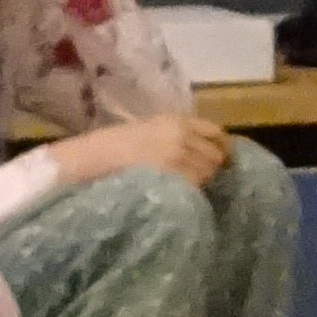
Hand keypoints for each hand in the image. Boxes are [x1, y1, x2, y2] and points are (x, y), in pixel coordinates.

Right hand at [58, 113, 230, 192]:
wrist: (93, 159)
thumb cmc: (114, 146)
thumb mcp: (149, 130)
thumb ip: (177, 136)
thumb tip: (206, 152)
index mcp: (176, 120)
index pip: (216, 132)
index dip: (222, 146)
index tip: (223, 159)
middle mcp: (182, 135)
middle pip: (216, 155)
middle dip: (213, 167)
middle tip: (201, 179)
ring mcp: (179, 156)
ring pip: (208, 173)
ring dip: (203, 182)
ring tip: (186, 188)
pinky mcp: (174, 177)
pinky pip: (195, 188)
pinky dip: (192, 194)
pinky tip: (180, 196)